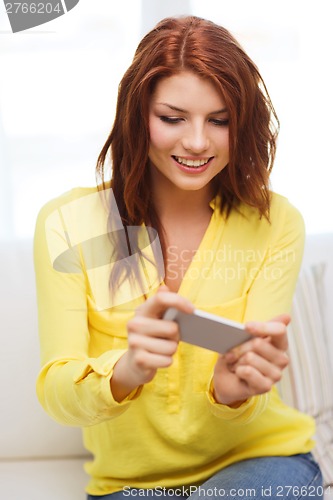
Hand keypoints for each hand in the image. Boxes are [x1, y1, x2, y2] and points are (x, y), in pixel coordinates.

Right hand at [110, 286, 193, 400]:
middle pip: (172, 328)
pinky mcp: (139, 360)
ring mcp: (134, 342)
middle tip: (168, 338)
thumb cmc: (153, 338)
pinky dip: (167, 361)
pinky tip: (158, 359)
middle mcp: (135, 324)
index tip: (192, 310)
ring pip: (171, 347)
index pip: (161, 298)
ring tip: (161, 349)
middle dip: (176, 336)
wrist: (135, 363)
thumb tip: (164, 288)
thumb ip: (164, 305)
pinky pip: (167, 360)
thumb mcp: (157, 320)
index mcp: (142, 310)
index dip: (179, 301)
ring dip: (171, 350)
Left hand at [212, 314, 289, 406]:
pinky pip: (248, 371)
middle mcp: (281, 359)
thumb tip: (287, 316)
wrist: (226, 380)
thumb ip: (263, 328)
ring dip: (237, 360)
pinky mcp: (266, 386)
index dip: (263, 327)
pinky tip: (239, 373)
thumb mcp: (246, 338)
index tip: (246, 327)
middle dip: (240, 346)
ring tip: (236, 364)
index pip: (280, 330)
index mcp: (279, 344)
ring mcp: (275, 374)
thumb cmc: (238, 356)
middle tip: (234, 352)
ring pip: (250, 357)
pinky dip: (238, 370)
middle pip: (259, 343)